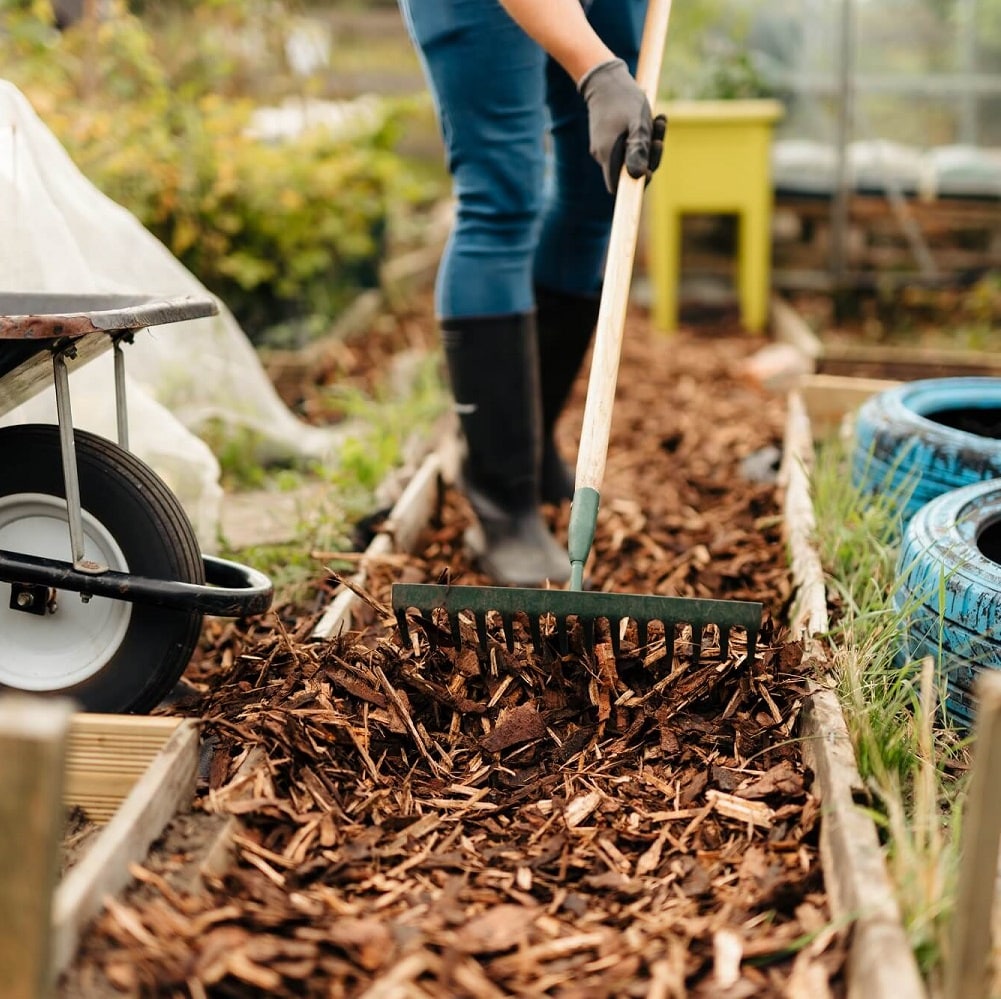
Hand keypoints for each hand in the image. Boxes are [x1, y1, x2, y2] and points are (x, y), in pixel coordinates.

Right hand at [578, 58, 667, 193]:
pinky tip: (653, 118)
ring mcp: (604, 146)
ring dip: (648, 142)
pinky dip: (641, 135)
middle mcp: (603, 155)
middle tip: (659, 135)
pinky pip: (627, 144)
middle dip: (649, 156)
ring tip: (659, 120)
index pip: (619, 187)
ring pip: (630, 155)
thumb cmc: (623, 98)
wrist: (604, 77)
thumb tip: (639, 175)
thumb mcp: (637, 123)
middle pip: (628, 171)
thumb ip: (639, 149)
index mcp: (607, 155)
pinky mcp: (608, 138)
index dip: (636, 185)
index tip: (650, 170)